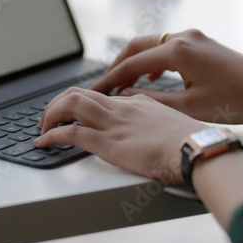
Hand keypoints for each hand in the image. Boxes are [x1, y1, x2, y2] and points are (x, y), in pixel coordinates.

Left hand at [35, 88, 202, 183]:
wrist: (200, 149)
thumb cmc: (195, 143)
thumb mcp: (175, 126)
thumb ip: (159, 124)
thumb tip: (154, 132)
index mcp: (138, 103)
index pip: (101, 95)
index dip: (81, 103)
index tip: (72, 112)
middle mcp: (122, 108)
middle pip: (79, 93)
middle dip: (58, 103)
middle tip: (49, 117)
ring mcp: (113, 123)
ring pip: (70, 105)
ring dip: (50, 114)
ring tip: (42, 127)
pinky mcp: (108, 142)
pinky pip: (70, 133)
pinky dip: (51, 135)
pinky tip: (43, 142)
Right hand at [90, 29, 242, 123]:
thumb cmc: (238, 100)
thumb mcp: (190, 106)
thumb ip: (153, 99)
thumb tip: (127, 95)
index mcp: (177, 50)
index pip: (132, 62)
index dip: (110, 78)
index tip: (96, 90)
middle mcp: (183, 37)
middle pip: (136, 46)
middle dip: (118, 65)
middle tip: (104, 85)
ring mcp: (193, 37)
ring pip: (151, 44)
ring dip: (134, 62)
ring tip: (123, 84)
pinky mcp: (201, 43)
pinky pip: (166, 47)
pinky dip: (152, 60)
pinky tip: (150, 78)